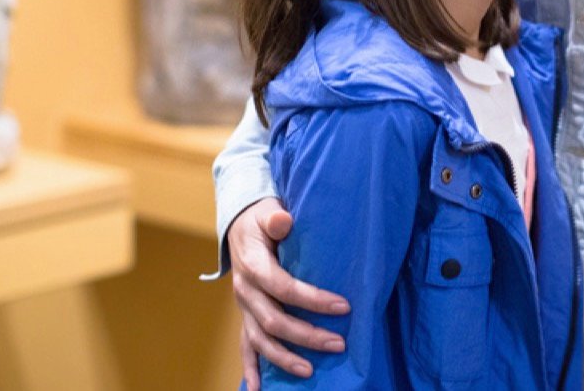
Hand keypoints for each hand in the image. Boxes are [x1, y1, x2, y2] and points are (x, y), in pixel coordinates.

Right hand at [229, 198, 349, 388]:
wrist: (240, 225)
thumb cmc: (261, 218)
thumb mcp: (267, 210)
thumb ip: (275, 217)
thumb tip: (283, 221)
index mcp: (252, 265)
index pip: (283, 287)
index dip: (312, 299)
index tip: (343, 306)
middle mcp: (245, 290)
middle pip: (274, 320)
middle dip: (307, 335)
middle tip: (339, 344)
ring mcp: (244, 307)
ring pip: (260, 340)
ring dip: (284, 357)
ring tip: (310, 371)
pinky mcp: (246, 316)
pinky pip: (246, 346)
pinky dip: (250, 369)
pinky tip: (257, 390)